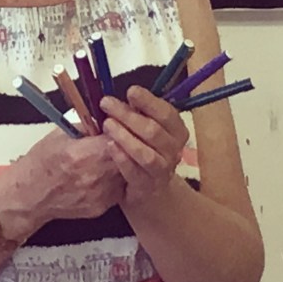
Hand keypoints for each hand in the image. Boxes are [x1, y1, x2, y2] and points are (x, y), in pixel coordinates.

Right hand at [19, 129, 125, 219]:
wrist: (31, 195)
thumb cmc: (42, 163)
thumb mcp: (60, 134)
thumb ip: (86, 126)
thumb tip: (104, 117)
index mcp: (85, 154)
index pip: (119, 137)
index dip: (121, 128)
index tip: (118, 125)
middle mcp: (97, 175)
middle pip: (129, 156)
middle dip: (126, 146)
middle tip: (117, 140)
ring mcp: (102, 194)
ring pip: (128, 173)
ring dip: (122, 163)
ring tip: (107, 158)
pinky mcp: (104, 207)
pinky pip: (120, 188)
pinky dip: (116, 179)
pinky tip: (102, 174)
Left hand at [100, 87, 187, 206]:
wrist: (152, 190)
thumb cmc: (144, 148)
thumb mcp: (143, 128)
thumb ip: (134, 113)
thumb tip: (113, 98)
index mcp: (176, 130)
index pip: (166, 113)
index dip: (148, 101)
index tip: (130, 91)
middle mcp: (174, 150)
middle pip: (153, 131)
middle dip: (128, 115)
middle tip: (106, 103)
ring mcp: (163, 170)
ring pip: (146, 154)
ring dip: (125, 137)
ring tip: (107, 124)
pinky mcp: (148, 186)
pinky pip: (135, 172)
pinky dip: (122, 157)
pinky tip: (109, 145)